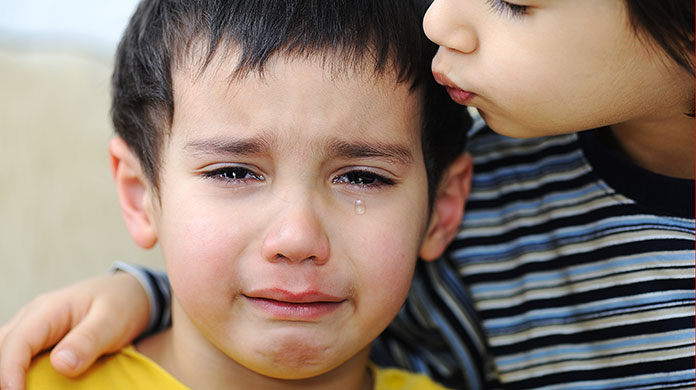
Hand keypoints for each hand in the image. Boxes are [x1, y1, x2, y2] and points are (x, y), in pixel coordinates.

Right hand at [0, 272, 149, 389]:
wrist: (129, 293)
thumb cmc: (121, 303)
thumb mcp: (111, 320)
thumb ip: (88, 341)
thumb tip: (61, 364)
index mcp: (48, 310)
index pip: (17, 342)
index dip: (10, 371)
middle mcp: (33, 318)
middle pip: (2, 348)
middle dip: (4, 375)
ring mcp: (33, 328)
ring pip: (4, 351)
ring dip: (8, 372)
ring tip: (22, 389)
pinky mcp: (38, 340)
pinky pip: (18, 355)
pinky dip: (17, 371)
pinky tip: (28, 384)